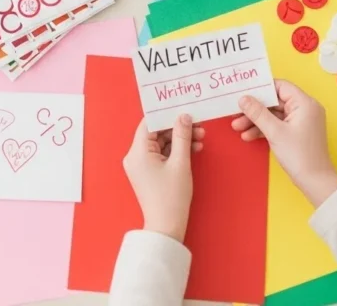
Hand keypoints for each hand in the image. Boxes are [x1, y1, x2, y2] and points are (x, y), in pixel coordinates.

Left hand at [123, 115, 204, 242]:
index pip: (149, 123)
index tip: (183, 109)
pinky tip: (194, 148)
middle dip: (178, 128)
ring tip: (200, 138)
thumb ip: (182, 136)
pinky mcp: (149, 172)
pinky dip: (176, 151)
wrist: (167, 228)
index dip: (166, 115)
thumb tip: (183, 116)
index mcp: (137, 152)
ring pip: (161, 143)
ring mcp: (141, 165)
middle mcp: (135, 156)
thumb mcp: (180, 163)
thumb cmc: (172, 197)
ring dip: (180, 139)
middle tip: (198, 124)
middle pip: (156, 132)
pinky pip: (162, 154)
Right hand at [232, 80, 336, 207]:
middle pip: (274, 101)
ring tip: (238, 126)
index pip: (280, 86)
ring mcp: (301, 121)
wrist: (315, 183)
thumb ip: (258, 113)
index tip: (244, 92)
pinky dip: (264, 129)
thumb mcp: (275, 132)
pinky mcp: (296, 132)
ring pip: (274, 114)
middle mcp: (304, 108)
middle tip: (236, 112)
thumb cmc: (300, 156)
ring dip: (256, 120)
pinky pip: (277, 124)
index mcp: (304, 103)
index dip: (261, 88)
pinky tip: (248, 135)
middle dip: (254, 108)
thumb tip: (243, 99)